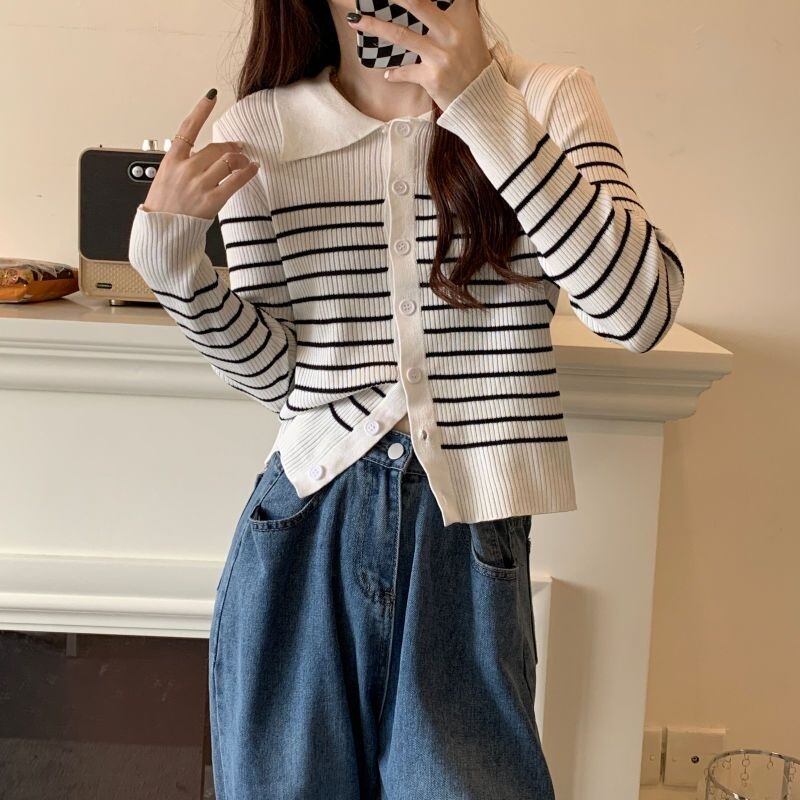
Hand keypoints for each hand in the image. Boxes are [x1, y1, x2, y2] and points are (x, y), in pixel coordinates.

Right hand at [142, 89, 258, 219]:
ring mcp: (199, 184)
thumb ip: (182, 164)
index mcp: (172, 160)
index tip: (211, 96)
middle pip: (215, 148)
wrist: (162, 232)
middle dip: (230, 147)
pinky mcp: (211, 200)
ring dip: (240, 159)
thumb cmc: (163, 208)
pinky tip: (253, 169)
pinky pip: (235, 181)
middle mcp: (186, 169)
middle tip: (238, 148)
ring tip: (245, 160)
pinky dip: (248, 172)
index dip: (201, 110)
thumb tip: (201, 157)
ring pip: (228, 162)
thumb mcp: (164, 178)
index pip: (187, 128)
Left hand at [345, 0, 492, 109]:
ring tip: (355, 21)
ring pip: (400, 35)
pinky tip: (388, 74)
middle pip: (417, 5)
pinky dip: (394, 73)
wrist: (481, 101)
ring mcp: (440, 56)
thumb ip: (451, 19)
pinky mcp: (431, 78)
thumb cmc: (473, 68)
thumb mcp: (469, 36)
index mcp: (462, 19)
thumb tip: (427, 7)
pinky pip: (404, 72)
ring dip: (374, 26)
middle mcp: (451, 35)